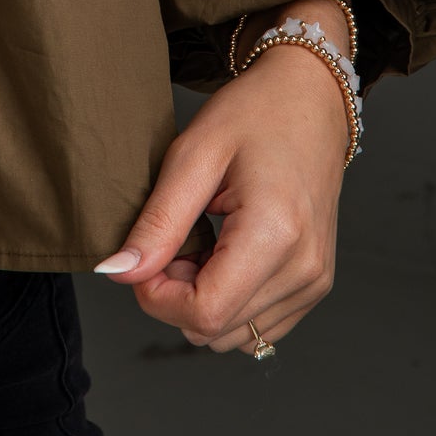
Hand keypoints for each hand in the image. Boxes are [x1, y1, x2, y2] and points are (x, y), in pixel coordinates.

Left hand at [93, 8, 350, 355]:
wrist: (310, 98)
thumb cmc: (255, 114)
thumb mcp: (193, 155)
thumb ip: (157, 223)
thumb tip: (119, 273)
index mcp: (275, 233)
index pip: (205, 313)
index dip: (158, 297)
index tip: (145, 259)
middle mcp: (304, 269)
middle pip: (218, 331)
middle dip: (177, 298)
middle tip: (174, 240)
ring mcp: (315, 282)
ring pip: (237, 337)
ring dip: (204, 302)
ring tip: (202, 243)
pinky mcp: (316, 285)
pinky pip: (260, 327)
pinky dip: (231, 302)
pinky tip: (224, 256)